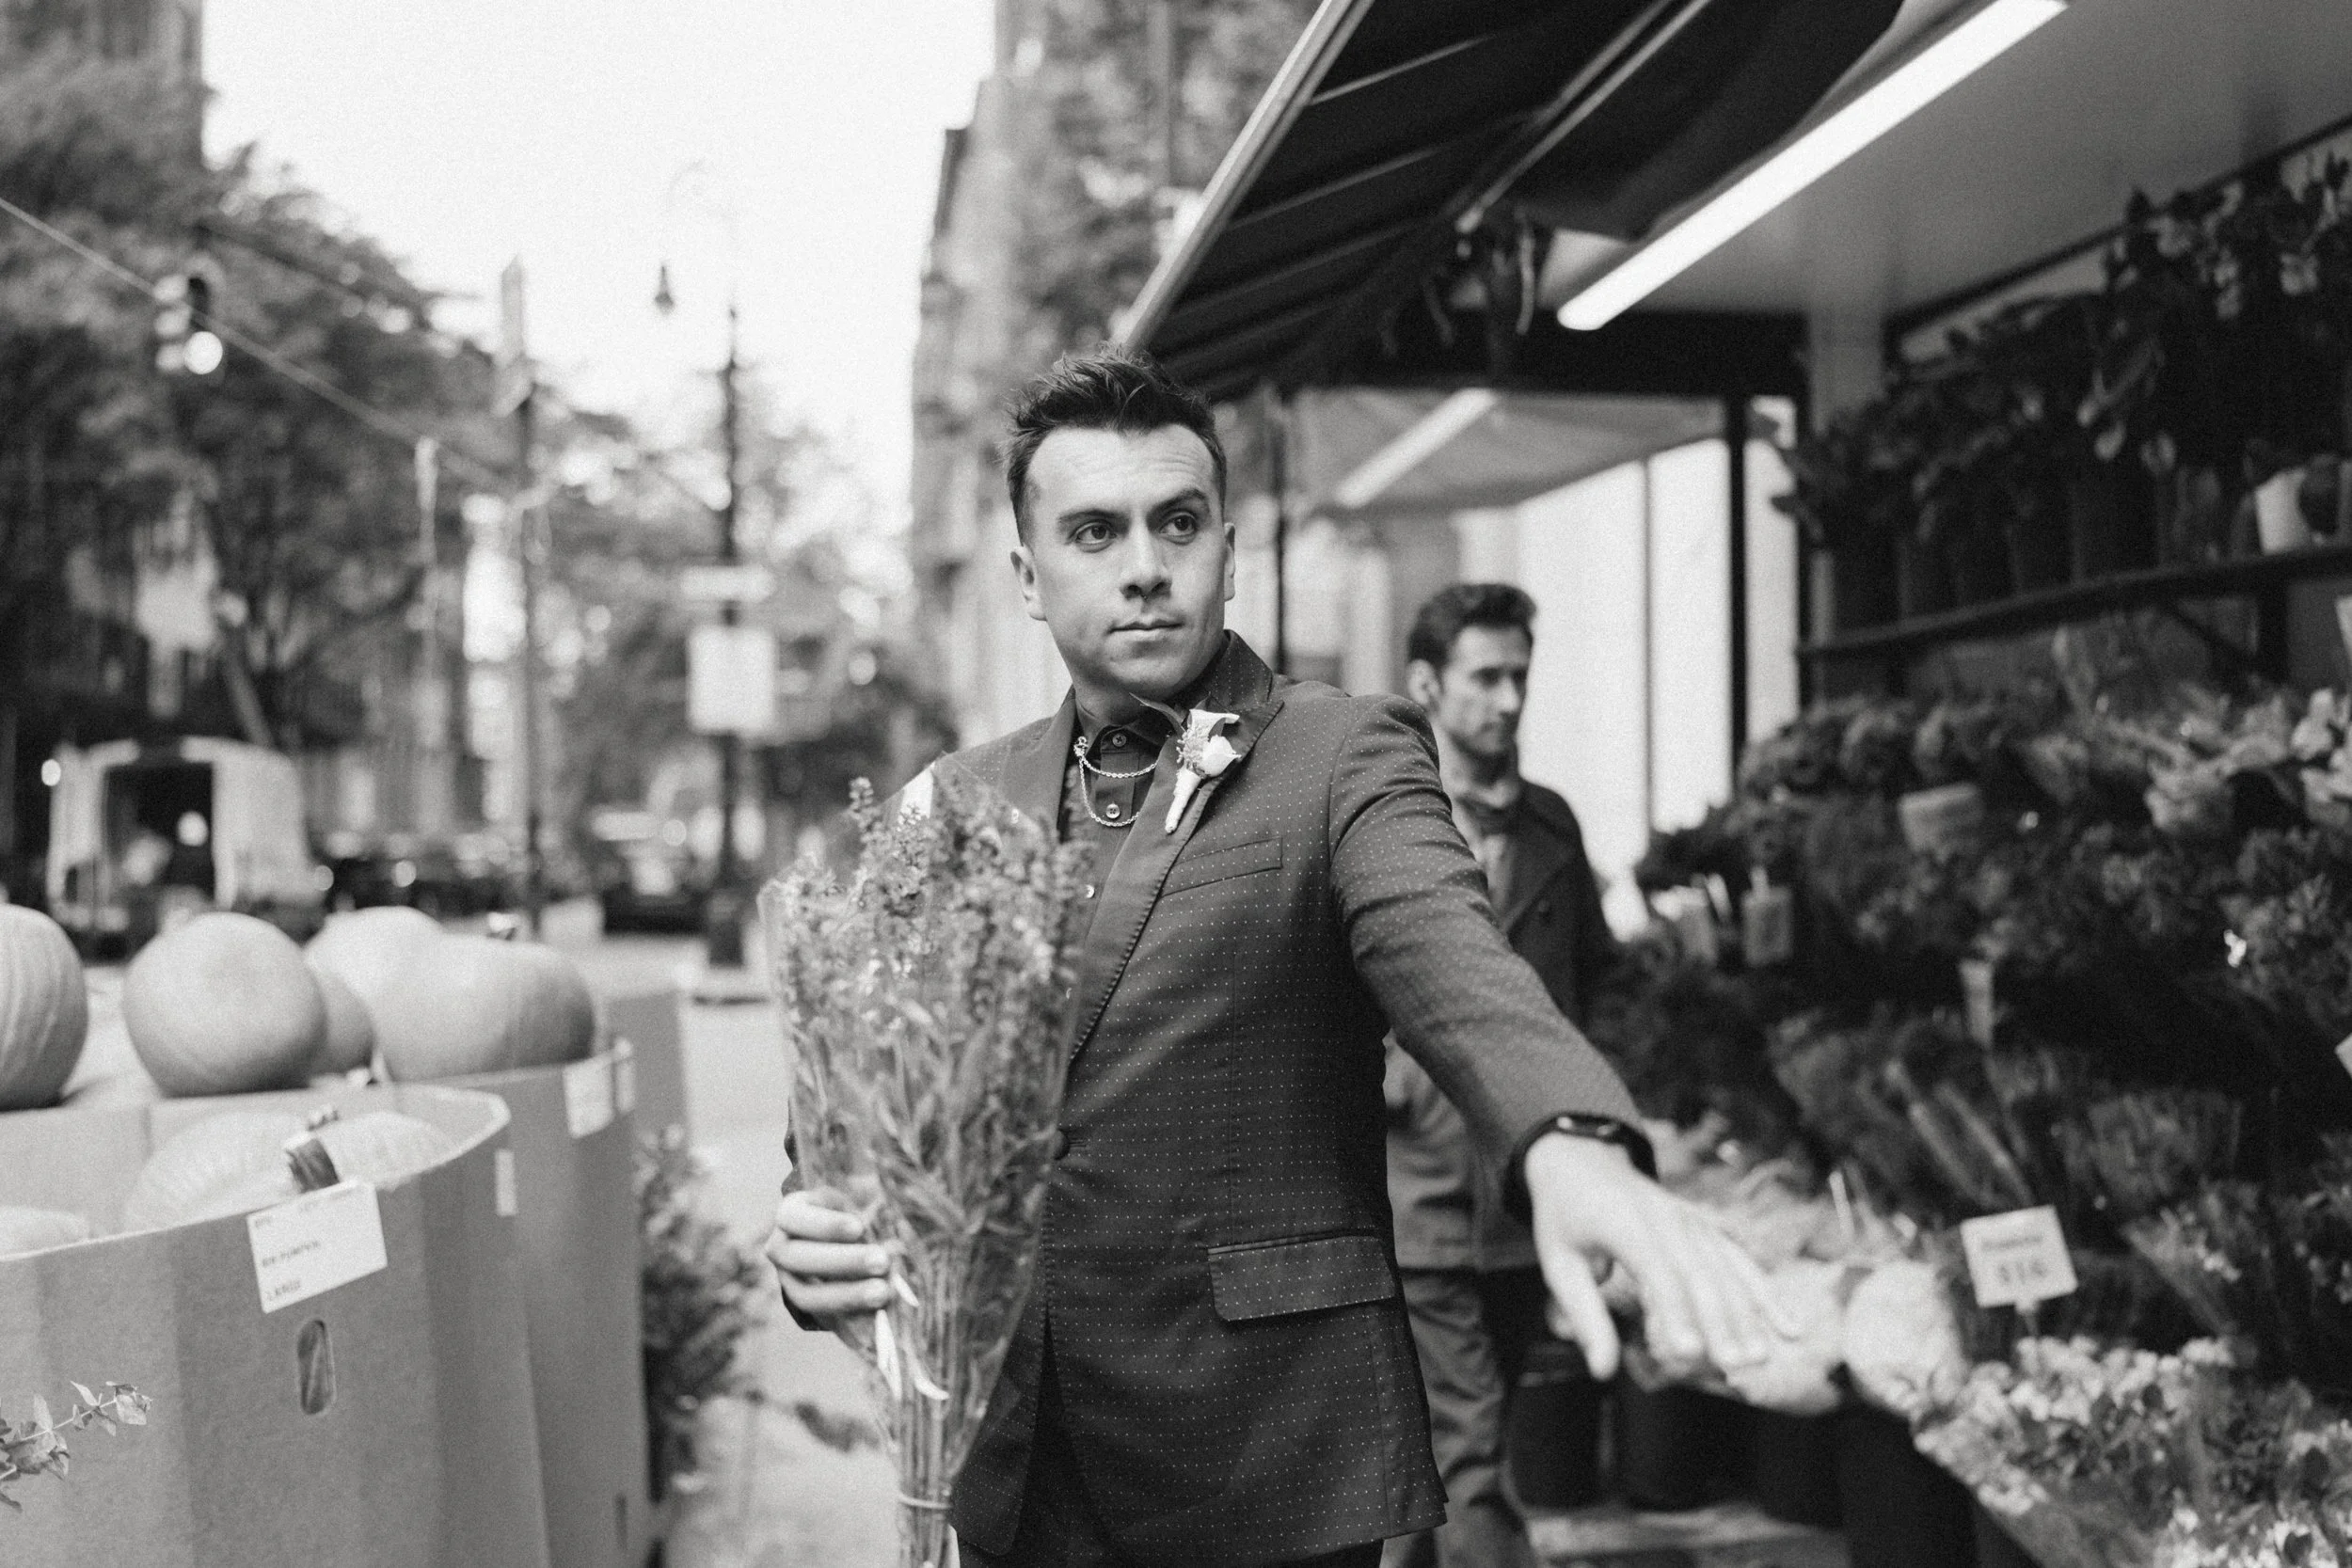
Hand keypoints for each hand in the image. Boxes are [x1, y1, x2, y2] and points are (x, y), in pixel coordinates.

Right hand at [766, 1186, 890, 1334]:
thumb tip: (891, 1229)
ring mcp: (789, 1279)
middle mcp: (782, 1247)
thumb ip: (866, 1209)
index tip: (858, 1227)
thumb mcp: (857, 1200)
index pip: (794, 1218)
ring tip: (884, 1292)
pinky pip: (822, 1317)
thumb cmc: (855, 1211)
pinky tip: (876, 1314)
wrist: (846, 1240)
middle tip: (882, 1261)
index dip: (825, 1225)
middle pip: (799, 1258)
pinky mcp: (808, 1305)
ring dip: (847, 1295)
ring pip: (807, 1295)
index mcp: (791, 1213)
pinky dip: (849, 1316)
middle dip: (843, 1262)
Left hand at [1522, 1131, 1788, 1381]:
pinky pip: (1740, 1262)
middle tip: (1737, 1366)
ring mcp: (1692, 1222)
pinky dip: (1765, 1294)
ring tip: (1762, 1356)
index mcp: (1626, 1224)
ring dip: (1748, 1314)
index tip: (1691, 1355)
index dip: (1676, 1313)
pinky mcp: (1706, 1229)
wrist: (1581, 1159)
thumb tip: (1602, 1372)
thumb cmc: (1565, 1217)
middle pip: (1700, 1275)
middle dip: (1721, 1322)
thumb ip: (1583, 1314)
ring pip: (1727, 1271)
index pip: (1657, 1273)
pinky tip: (1789, 1325)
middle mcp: (1667, 1220)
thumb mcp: (1558, 1262)